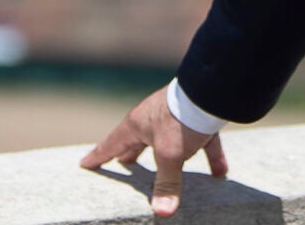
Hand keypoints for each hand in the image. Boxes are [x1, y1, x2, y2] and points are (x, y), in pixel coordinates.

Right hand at [80, 87, 227, 217]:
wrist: (211, 91)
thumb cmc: (181, 119)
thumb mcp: (170, 155)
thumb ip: (167, 184)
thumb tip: (163, 213)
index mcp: (137, 125)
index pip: (111, 145)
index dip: (98, 157)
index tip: (84, 164)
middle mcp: (153, 118)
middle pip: (138, 141)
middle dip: (131, 154)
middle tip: (122, 164)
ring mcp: (176, 117)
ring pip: (170, 141)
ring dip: (171, 157)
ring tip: (167, 170)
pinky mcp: (199, 119)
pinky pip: (203, 141)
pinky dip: (210, 155)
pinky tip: (220, 172)